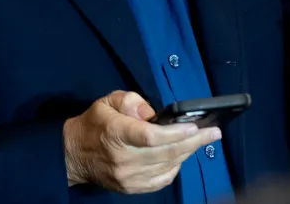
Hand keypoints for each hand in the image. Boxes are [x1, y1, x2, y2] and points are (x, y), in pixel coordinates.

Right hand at [63, 90, 221, 193]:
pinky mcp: (131, 187)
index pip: (151, 136)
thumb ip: (130, 101)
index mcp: (116, 133)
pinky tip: (183, 156)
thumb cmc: (95, 124)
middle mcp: (123, 158)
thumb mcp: (107, 101)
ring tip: (201, 141)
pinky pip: (162, 179)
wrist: (75, 155)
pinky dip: (176, 167)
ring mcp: (128, 177)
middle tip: (214, 133)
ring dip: (188, 153)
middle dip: (194, 142)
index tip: (195, 126)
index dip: (176, 133)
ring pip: (168, 166)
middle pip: (166, 152)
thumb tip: (152, 113)